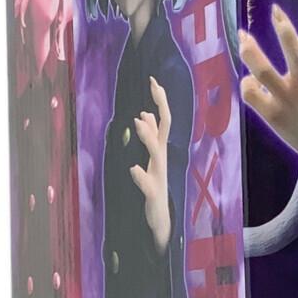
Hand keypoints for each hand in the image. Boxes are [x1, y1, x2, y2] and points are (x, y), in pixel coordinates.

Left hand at [129, 76, 171, 254]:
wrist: (159, 218)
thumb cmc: (153, 185)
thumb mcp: (152, 158)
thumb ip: (151, 136)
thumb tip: (147, 113)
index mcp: (161, 150)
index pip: (164, 119)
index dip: (160, 100)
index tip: (153, 79)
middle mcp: (162, 159)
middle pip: (165, 128)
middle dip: (161, 106)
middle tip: (154, 86)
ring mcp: (158, 176)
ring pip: (155, 153)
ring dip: (148, 137)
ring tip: (137, 122)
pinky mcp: (152, 194)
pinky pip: (147, 184)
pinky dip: (140, 176)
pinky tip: (133, 169)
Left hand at [239, 6, 297, 179]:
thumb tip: (295, 39)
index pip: (293, 46)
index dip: (283, 25)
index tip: (275, 10)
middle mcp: (290, 92)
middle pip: (261, 67)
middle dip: (249, 46)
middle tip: (243, 33)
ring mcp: (277, 106)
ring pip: (251, 83)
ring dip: (247, 68)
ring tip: (247, 52)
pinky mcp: (268, 117)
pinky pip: (250, 96)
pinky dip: (248, 84)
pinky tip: (252, 81)